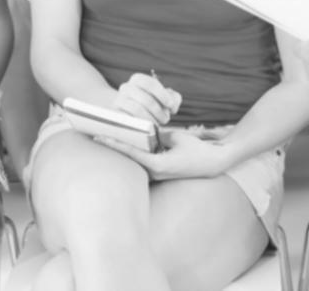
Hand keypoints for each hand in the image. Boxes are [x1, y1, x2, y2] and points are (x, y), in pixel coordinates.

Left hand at [96, 127, 227, 180]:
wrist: (213, 163)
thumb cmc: (197, 150)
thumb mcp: (176, 137)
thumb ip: (158, 136)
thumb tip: (144, 133)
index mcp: (158, 165)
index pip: (131, 153)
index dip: (115, 144)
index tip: (100, 137)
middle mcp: (155, 174)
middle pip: (129, 160)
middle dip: (114, 148)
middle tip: (95, 136)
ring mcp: (157, 176)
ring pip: (134, 163)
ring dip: (123, 151)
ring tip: (106, 139)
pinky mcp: (160, 174)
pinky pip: (142, 163)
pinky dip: (134, 154)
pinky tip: (125, 145)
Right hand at [112, 73, 181, 124]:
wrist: (128, 112)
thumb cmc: (152, 104)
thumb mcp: (164, 98)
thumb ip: (173, 98)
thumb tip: (173, 104)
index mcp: (138, 79)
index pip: (150, 83)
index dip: (163, 95)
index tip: (170, 106)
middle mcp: (126, 87)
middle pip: (145, 99)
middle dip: (159, 111)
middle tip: (166, 119)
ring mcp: (118, 101)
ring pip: (137, 110)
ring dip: (151, 119)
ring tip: (158, 125)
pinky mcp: (115, 115)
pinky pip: (128, 120)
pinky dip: (140, 125)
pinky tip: (147, 129)